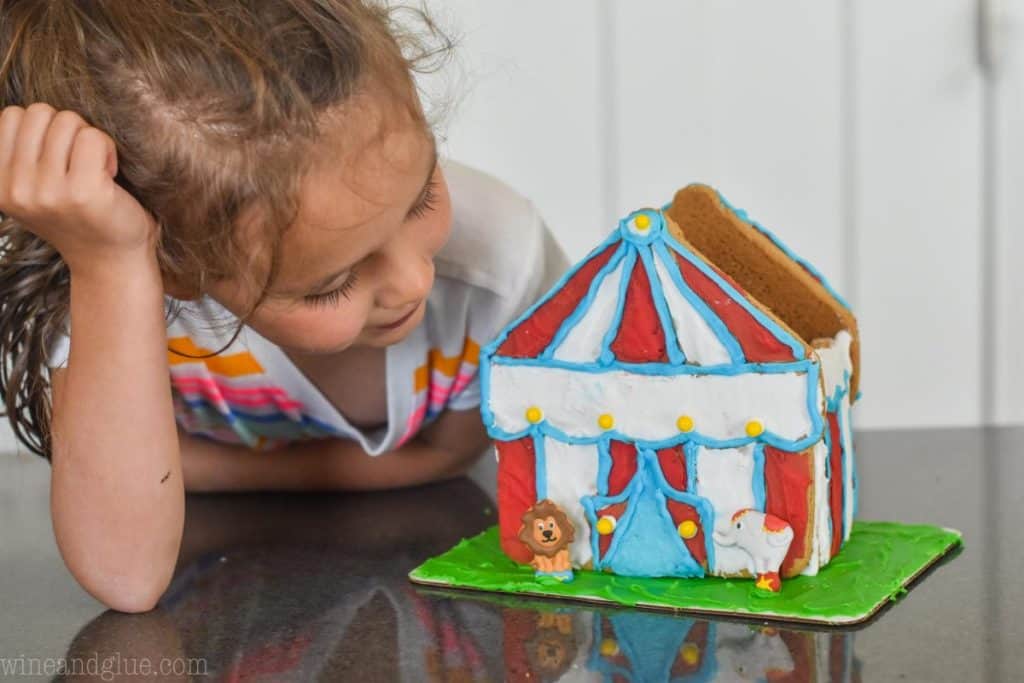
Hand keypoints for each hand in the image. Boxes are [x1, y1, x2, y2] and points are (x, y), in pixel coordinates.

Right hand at [0, 103, 157, 272]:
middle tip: (81, 162)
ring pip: (67, 121)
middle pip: (39, 112)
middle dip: (66, 128)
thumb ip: (20, 152)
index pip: (12, 116)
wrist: (112, 260)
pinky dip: (107, 148)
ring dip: (89, 138)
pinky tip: (108, 176)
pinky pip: (93, 137)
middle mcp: (17, 189)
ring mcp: (48, 192)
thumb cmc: (80, 216)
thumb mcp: (33, 187)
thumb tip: (23, 113)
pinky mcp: (83, 192)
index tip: (58, 160)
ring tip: (94, 170)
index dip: (43, 128)